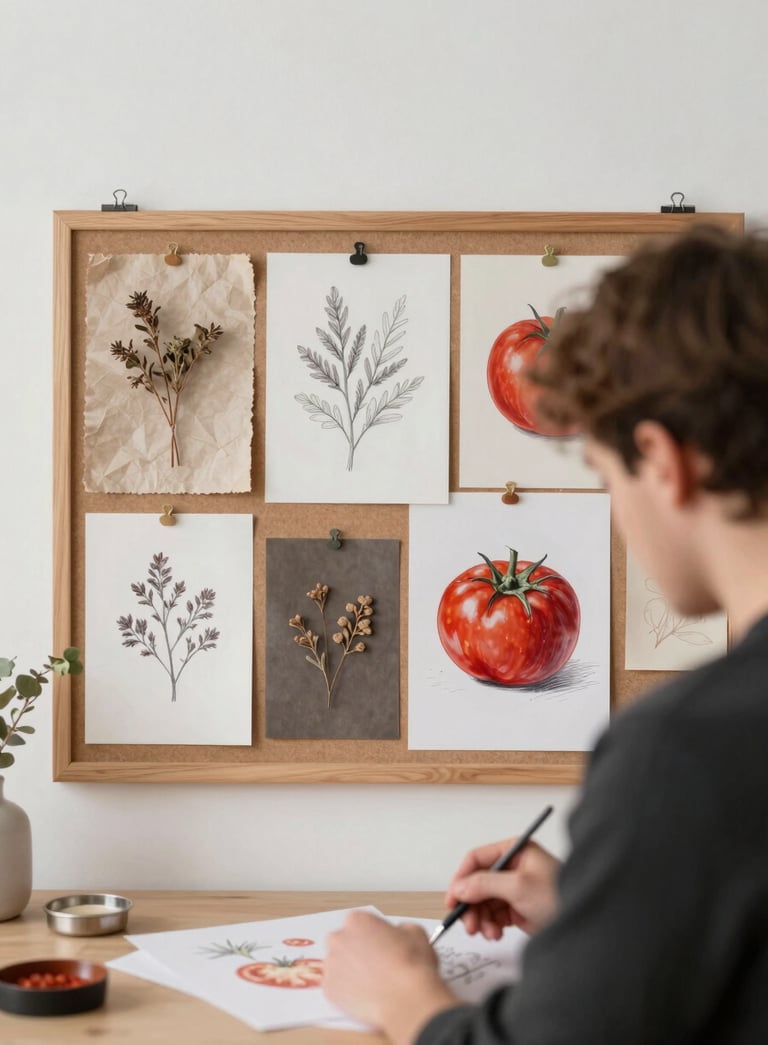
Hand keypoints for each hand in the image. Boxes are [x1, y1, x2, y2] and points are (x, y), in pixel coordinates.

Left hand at [324, 910, 458, 1043]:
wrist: (406, 999)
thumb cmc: (411, 967)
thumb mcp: (415, 933)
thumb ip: (401, 929)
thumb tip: (399, 934)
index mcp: (357, 920)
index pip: (358, 923)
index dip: (370, 935)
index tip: (377, 945)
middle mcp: (339, 939)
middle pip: (342, 942)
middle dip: (355, 951)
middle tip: (372, 964)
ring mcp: (332, 965)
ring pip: (337, 966)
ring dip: (349, 972)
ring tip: (370, 983)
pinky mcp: (329, 990)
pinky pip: (335, 988)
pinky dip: (346, 992)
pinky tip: (364, 996)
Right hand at [445, 837, 559, 938]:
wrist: (586, 924)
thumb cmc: (561, 896)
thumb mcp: (519, 887)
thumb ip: (485, 884)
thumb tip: (460, 887)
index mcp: (514, 851)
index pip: (477, 859)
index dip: (461, 879)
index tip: (452, 900)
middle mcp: (512, 867)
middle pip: (477, 883)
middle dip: (471, 904)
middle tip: (468, 924)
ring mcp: (515, 888)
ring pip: (484, 901)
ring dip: (481, 918)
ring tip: (488, 932)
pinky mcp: (518, 908)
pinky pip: (494, 915)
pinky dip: (491, 925)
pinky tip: (496, 933)